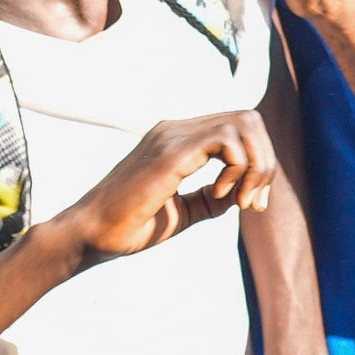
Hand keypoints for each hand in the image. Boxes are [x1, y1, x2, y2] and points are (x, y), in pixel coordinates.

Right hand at [49, 109, 279, 264]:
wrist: (90, 235)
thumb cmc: (128, 227)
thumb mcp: (182, 212)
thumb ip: (211, 199)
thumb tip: (243, 194)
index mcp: (177, 140)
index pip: (238, 129)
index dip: (258, 164)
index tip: (251, 204)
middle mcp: (175, 130)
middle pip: (248, 120)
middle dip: (265, 162)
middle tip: (253, 204)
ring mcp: (172, 136)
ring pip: (244, 124)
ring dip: (257, 166)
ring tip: (242, 202)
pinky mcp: (170, 152)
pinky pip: (227, 141)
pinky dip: (239, 169)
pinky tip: (222, 195)